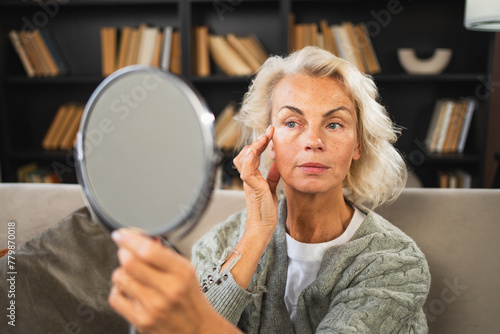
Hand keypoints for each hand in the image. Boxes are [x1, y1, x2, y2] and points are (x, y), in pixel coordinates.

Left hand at [108, 229, 240, 333]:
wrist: (198, 330)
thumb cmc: (190, 299)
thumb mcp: (186, 271)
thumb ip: (164, 255)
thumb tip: (142, 239)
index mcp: (182, 272)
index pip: (149, 251)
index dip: (130, 239)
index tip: (122, 234)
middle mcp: (168, 289)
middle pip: (130, 263)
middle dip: (124, 253)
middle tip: (127, 252)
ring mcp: (153, 307)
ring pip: (120, 278)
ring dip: (122, 272)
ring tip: (132, 274)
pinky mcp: (141, 321)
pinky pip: (115, 298)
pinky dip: (118, 290)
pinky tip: (129, 291)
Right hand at [233, 125, 280, 234]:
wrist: (263, 227)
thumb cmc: (266, 211)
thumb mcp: (271, 188)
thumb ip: (272, 176)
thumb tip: (276, 163)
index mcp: (253, 177)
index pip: (252, 155)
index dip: (259, 143)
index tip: (270, 133)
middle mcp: (248, 178)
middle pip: (245, 154)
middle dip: (256, 141)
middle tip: (268, 132)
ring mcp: (249, 182)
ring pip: (243, 159)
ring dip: (253, 147)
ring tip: (264, 139)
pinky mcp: (252, 187)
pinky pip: (246, 171)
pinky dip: (249, 160)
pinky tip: (257, 152)